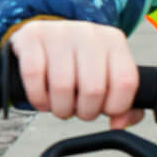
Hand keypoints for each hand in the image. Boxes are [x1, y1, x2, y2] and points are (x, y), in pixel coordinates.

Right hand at [8, 20, 142, 127]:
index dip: (115, 106)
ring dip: (61, 108)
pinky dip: (38, 98)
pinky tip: (43, 100)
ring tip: (61, 106)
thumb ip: (124, 103)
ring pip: (62, 86)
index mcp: (114, 41)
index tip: (105, 110)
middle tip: (79, 110)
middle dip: (86, 111)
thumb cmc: (79, 63)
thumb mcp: (107, 75)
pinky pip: (34, 76)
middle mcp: (89, 34)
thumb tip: (120, 123)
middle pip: (94, 89)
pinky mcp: (31, 36)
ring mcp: (59, 32)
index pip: (125, 81)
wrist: (45, 36)